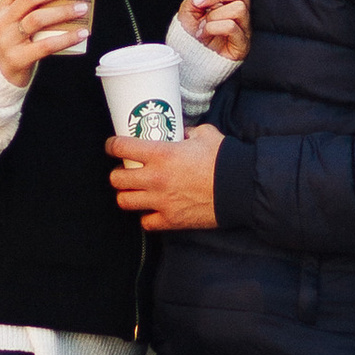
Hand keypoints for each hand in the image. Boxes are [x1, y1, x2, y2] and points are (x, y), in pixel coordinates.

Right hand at [0, 0, 94, 87]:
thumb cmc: (15, 40)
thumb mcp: (15, 19)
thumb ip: (32, 4)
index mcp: (3, 6)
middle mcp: (4, 20)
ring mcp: (9, 40)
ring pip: (37, 20)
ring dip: (63, 11)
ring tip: (83, 8)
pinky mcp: (18, 58)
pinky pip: (45, 46)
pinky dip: (66, 38)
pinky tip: (82, 33)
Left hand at [107, 120, 221, 230]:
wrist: (241, 188)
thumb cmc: (223, 158)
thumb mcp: (204, 134)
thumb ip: (186, 132)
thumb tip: (179, 132)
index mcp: (161, 154)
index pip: (121, 148)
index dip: (112, 145)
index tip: (112, 146)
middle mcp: (156, 178)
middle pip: (116, 179)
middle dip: (117, 174)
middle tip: (125, 171)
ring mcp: (161, 201)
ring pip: (125, 202)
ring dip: (127, 195)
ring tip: (135, 191)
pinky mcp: (171, 220)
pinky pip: (146, 222)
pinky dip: (146, 217)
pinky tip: (152, 210)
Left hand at [176, 0, 249, 66]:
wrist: (191, 59)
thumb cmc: (192, 34)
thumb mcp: (188, 11)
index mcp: (229, 1)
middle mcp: (241, 13)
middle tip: (198, 3)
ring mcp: (244, 29)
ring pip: (239, 8)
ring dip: (213, 15)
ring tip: (202, 26)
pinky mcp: (242, 45)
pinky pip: (232, 27)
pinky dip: (213, 28)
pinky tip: (203, 35)